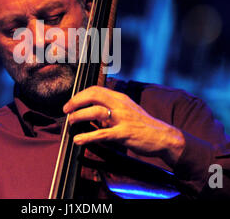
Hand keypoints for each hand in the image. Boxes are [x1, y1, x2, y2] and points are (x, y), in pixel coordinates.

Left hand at [63, 86, 184, 166]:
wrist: (163, 137)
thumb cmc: (142, 125)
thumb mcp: (126, 110)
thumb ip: (110, 108)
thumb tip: (91, 110)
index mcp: (120, 98)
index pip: (95, 89)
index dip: (80, 95)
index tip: (70, 103)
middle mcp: (120, 105)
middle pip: (93, 95)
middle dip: (76, 101)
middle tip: (66, 110)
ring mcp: (122, 119)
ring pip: (96, 112)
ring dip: (79, 116)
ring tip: (70, 122)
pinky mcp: (124, 134)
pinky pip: (102, 134)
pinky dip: (88, 136)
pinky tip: (78, 140)